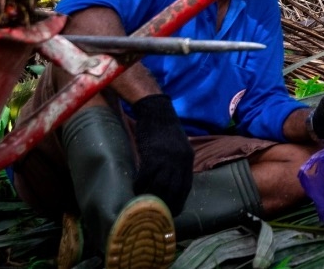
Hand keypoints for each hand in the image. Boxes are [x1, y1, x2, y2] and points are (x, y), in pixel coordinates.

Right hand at [130, 95, 193, 213]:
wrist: (156, 111)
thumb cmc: (164, 129)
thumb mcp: (177, 147)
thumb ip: (176, 164)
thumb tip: (168, 183)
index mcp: (188, 160)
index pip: (186, 188)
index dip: (178, 202)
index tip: (171, 213)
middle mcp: (180, 161)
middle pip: (173, 191)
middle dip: (164, 205)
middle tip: (154, 213)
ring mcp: (167, 159)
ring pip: (159, 187)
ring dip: (150, 197)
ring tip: (142, 203)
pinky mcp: (152, 155)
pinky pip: (145, 177)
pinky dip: (139, 185)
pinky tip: (134, 188)